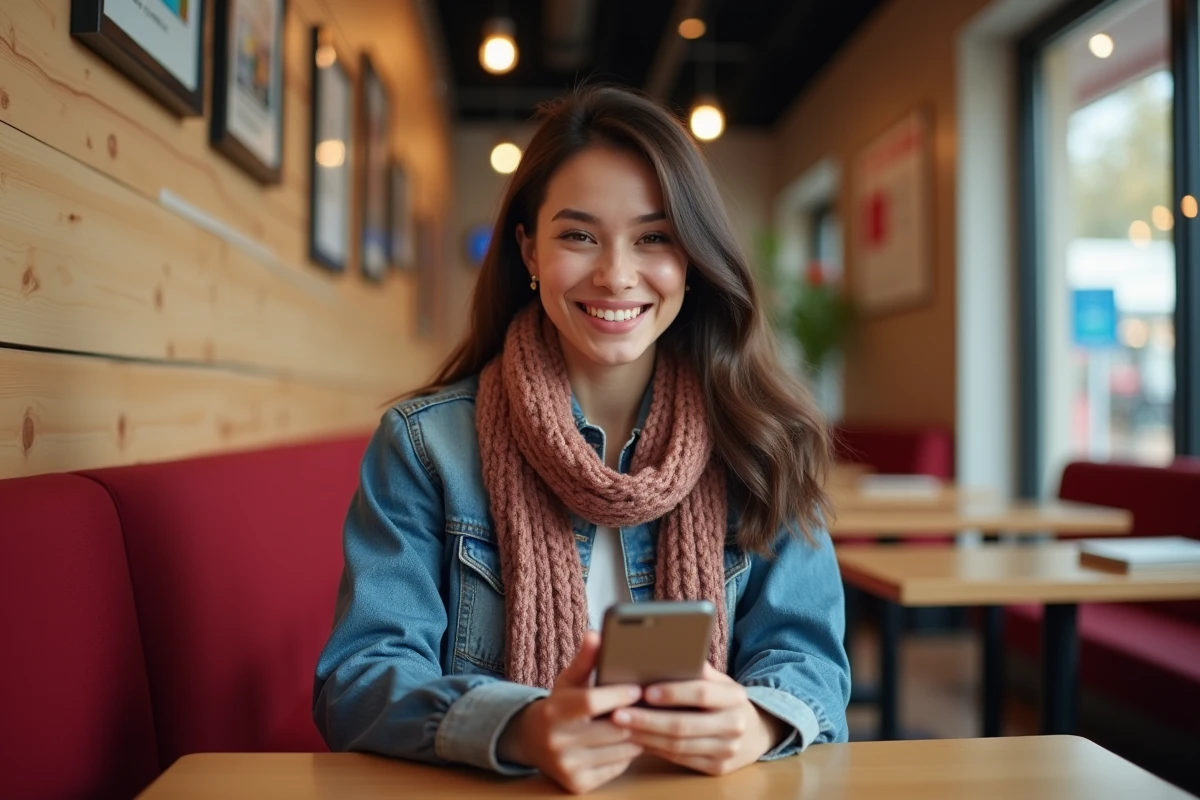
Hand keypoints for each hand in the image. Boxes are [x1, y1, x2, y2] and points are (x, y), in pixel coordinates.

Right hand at [498, 631, 643, 793]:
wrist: (531, 742)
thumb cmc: (558, 706)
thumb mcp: (568, 681)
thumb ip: (585, 659)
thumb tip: (596, 634)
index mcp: (553, 712)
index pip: (591, 702)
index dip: (617, 695)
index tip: (637, 687)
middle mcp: (557, 742)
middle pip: (612, 728)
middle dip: (634, 716)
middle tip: (651, 704)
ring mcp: (568, 766)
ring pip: (620, 750)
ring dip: (637, 735)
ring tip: (644, 721)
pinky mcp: (578, 785)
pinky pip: (618, 768)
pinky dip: (628, 754)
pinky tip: (629, 741)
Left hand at [610, 664, 786, 776]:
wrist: (755, 732)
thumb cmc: (723, 700)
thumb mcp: (717, 680)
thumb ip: (696, 669)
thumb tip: (661, 653)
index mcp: (734, 696)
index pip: (701, 693)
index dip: (672, 693)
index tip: (645, 691)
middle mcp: (734, 724)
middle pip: (684, 725)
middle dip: (647, 720)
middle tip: (618, 714)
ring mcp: (727, 750)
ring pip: (678, 746)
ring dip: (645, 737)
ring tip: (621, 727)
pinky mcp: (717, 768)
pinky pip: (680, 759)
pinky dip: (655, 749)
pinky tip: (637, 740)